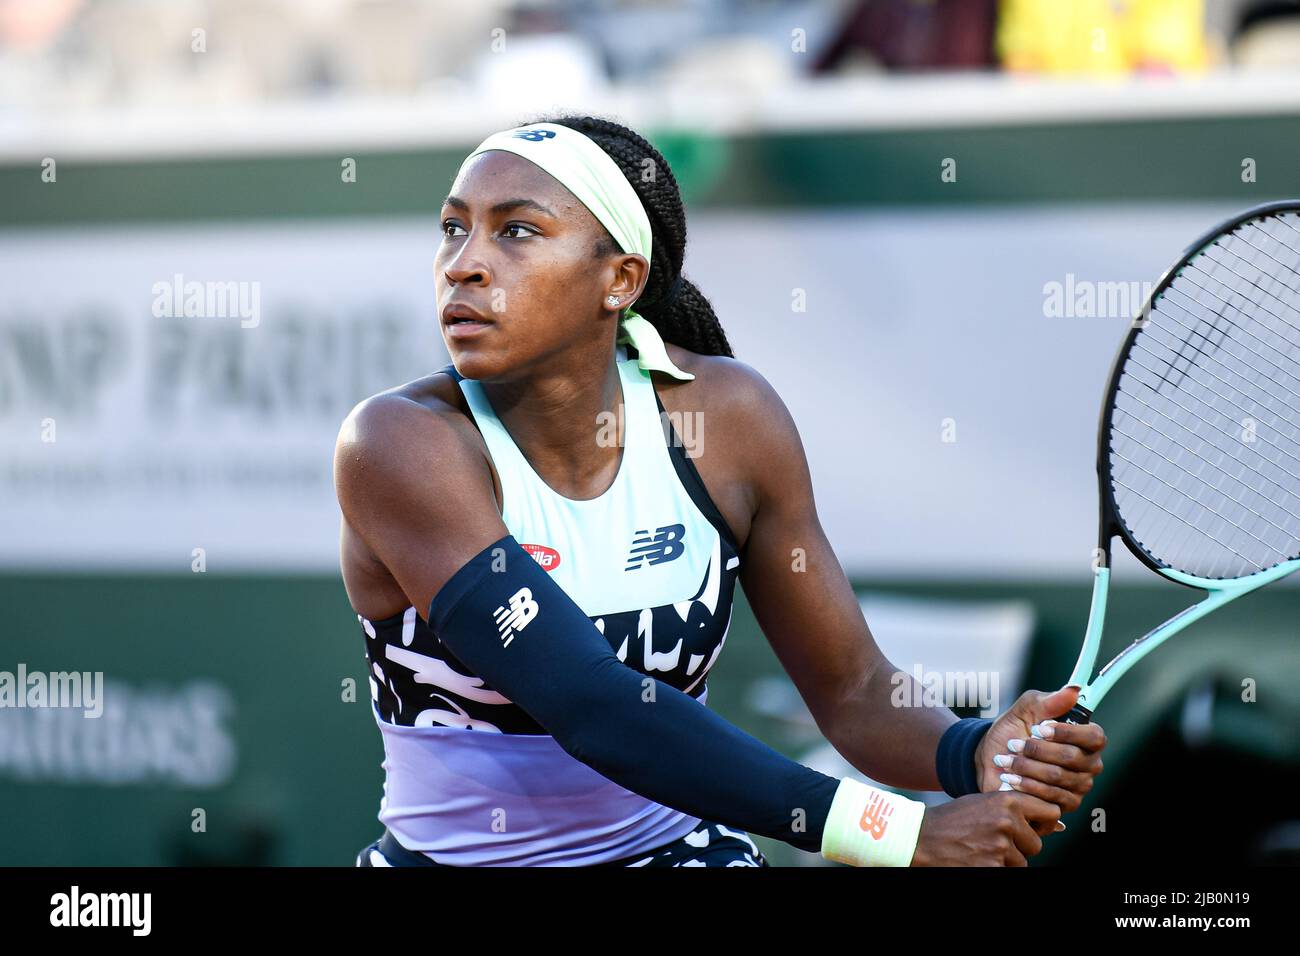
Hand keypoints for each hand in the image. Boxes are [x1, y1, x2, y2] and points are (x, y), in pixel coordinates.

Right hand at [911, 791, 1060, 865]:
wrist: (922, 837)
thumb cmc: (954, 819)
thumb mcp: (984, 802)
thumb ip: (1015, 808)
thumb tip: (1056, 824)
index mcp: (1007, 800)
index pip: (1051, 812)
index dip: (1044, 821)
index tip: (1033, 826)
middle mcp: (1007, 821)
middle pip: (1037, 843)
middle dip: (1021, 846)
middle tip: (995, 839)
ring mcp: (1000, 846)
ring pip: (1022, 861)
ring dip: (1007, 859)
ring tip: (981, 848)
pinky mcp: (992, 867)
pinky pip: (1008, 871)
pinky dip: (995, 867)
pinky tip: (977, 858)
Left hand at [976, 686, 1105, 814]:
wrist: (991, 760)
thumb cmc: (1012, 731)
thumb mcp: (1024, 710)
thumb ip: (1048, 701)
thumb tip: (1074, 689)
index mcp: (1085, 738)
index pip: (1094, 736)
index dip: (1067, 733)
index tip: (1038, 728)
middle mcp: (1089, 763)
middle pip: (1072, 757)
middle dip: (1037, 750)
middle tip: (1013, 744)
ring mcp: (1080, 786)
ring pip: (1059, 777)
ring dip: (1027, 767)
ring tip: (1006, 760)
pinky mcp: (1066, 805)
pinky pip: (1052, 798)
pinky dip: (1027, 786)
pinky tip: (1010, 780)